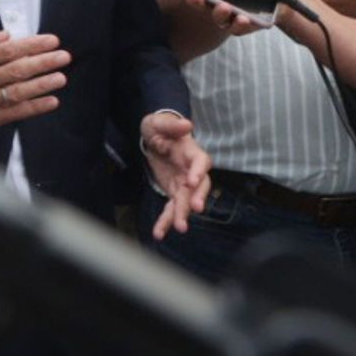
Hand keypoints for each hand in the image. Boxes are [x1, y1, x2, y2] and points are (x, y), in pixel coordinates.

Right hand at [0, 30, 68, 132]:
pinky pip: (15, 113)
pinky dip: (35, 107)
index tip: (52, 40)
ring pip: (20, 91)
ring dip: (44, 84)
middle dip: (45, 62)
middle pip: (19, 70)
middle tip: (63, 56)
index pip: (10, 51)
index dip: (34, 45)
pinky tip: (51, 101)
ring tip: (61, 77)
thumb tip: (6, 36)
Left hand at [141, 112, 210, 239]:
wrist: (153, 137)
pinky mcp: (174, 192)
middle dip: (198, 198)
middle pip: (200, 186)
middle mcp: (192, 171)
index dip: (199, 171)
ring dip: (183, 214)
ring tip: (180, 228)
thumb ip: (172, 125)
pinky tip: (159, 233)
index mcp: (191, 152)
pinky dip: (166, 221)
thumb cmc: (159, 127)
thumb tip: (186, 124)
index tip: (193, 180)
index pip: (201, 162)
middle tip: (196, 209)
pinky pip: (171, 209)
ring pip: (187, 202)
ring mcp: (184, 184)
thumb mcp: (160, 122)